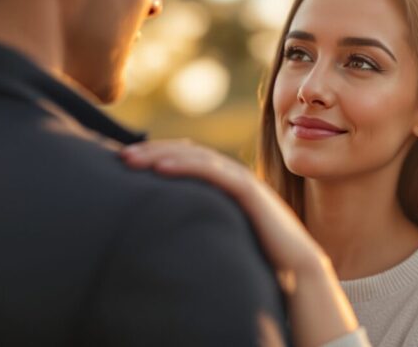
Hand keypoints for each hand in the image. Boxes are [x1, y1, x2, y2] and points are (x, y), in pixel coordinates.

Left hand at [120, 140, 323, 281]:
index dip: (157, 154)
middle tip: (120, 156)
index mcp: (225, 182)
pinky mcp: (248, 191)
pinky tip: (160, 169)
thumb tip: (170, 229)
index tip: (127, 161)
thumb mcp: (223, 230)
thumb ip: (203, 220)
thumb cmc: (260, 253)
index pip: (187, 157)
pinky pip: (212, 173)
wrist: (297, 266)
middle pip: (186, 152)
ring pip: (195, 157)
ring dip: (160, 154)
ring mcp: (241, 180)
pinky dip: (185, 166)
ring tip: (131, 160)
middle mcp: (232, 174)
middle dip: (152, 150)